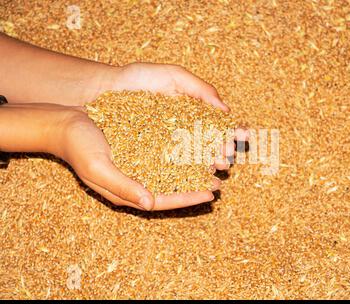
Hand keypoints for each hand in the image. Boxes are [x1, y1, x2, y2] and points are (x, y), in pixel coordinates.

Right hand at [54, 106, 219, 210]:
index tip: (211, 194)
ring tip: (214, 161)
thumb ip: (123, 186)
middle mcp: (137, 179)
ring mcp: (139, 162)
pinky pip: (166, 151)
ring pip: (173, 169)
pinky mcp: (140, 145)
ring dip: (193, 166)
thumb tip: (150, 203)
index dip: (188, 198)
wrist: (65, 121)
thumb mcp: (98, 168)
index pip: (164, 200)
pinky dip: (182, 149)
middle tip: (219, 181)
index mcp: (127, 191)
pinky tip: (197, 142)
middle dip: (196, 184)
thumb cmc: (78, 147)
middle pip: (172, 186)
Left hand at [108, 63, 248, 169]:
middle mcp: (180, 135)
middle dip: (220, 153)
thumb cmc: (138, 79)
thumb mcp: (174, 76)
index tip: (243, 135)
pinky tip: (195, 178)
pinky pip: (168, 169)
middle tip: (228, 157)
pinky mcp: (147, 158)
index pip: (216, 128)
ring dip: (206, 167)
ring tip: (217, 170)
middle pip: (206, 148)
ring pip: (190, 161)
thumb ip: (201, 89)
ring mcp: (164, 148)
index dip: (230, 133)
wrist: (103, 87)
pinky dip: (184, 175)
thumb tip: (227, 111)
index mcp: (191, 115)